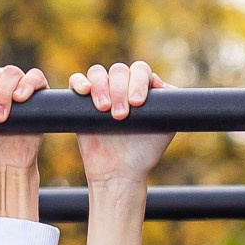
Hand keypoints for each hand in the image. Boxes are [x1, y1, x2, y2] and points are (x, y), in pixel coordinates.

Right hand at [69, 60, 171, 186]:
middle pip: (119, 71)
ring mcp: (101, 93)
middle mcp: (121, 87)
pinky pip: (76, 81)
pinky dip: (79, 82)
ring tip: (105, 110)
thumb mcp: (164, 128)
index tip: (137, 103)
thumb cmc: (144, 152)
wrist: (120, 174)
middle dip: (120, 90)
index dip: (138, 81)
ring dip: (101, 87)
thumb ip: (169, 105)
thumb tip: (159, 83)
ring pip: (98, 73)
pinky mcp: (81, 102)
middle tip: (121, 116)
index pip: (140, 71)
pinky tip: (85, 91)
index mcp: (141, 88)